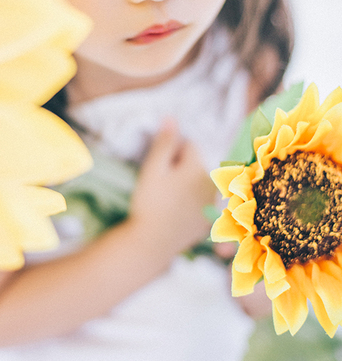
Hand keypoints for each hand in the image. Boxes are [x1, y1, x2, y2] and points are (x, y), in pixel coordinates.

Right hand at [129, 119, 214, 262]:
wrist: (152, 243)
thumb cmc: (149, 202)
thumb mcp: (153, 168)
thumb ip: (164, 142)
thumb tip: (171, 117)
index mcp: (199, 167)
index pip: (189, 145)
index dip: (171, 153)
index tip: (160, 168)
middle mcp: (212, 184)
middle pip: (196, 165)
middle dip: (182, 169)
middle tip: (162, 186)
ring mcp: (212, 205)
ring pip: (200, 184)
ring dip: (188, 186)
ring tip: (168, 202)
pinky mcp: (208, 222)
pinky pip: (202, 203)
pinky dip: (192, 205)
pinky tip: (176, 214)